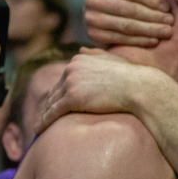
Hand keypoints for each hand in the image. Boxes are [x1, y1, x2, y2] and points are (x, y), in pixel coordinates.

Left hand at [35, 48, 162, 133]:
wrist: (139, 88)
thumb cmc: (131, 76)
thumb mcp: (112, 59)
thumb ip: (95, 54)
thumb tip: (81, 49)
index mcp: (79, 59)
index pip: (63, 79)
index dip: (57, 93)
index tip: (52, 104)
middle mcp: (71, 68)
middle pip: (54, 90)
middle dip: (48, 104)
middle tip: (43, 117)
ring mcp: (70, 83)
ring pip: (51, 102)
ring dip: (44, 114)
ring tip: (39, 125)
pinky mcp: (72, 98)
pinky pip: (52, 112)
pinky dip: (44, 121)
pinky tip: (39, 129)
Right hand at [82, 0, 173, 47]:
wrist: (100, 11)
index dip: (151, 0)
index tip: (167, 8)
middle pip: (129, 9)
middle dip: (153, 16)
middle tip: (170, 22)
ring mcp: (91, 18)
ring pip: (126, 25)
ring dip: (149, 30)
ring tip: (166, 32)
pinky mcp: (93, 34)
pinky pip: (120, 39)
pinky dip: (139, 41)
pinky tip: (154, 40)